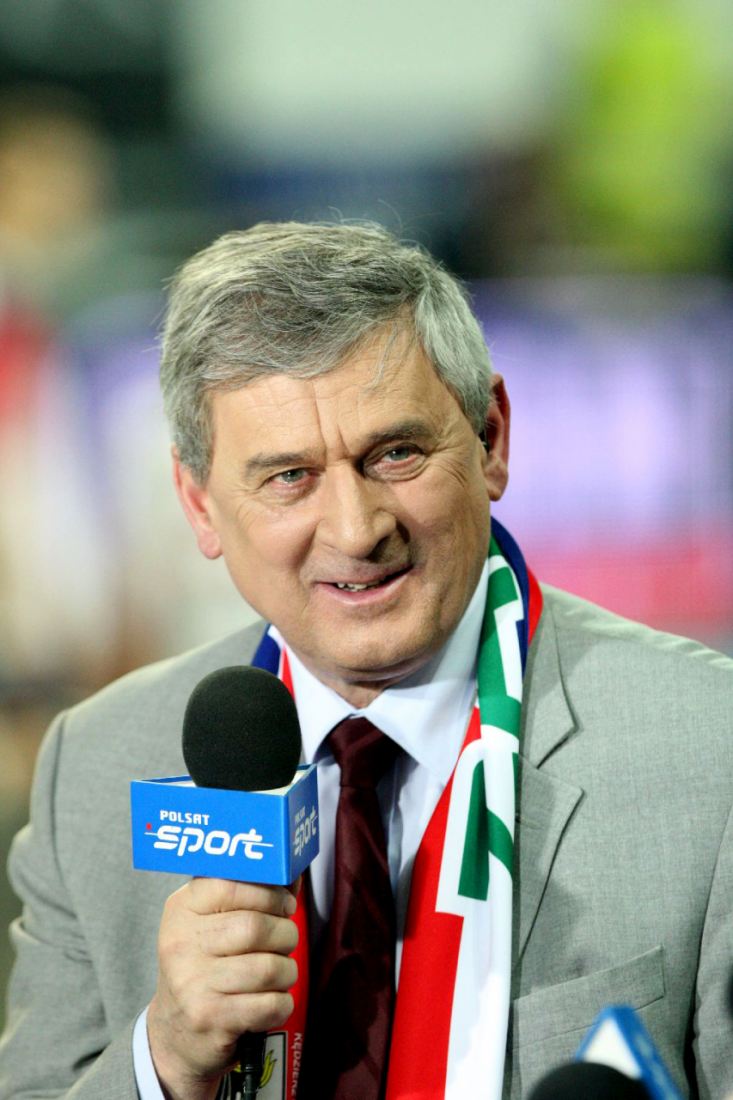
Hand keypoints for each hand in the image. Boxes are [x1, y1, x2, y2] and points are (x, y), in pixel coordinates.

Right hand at [147, 877, 299, 1099]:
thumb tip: (294, 871)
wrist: (175, 1033)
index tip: (284, 906)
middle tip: (285, 942)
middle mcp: (181, 943)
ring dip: (287, 972)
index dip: (271, 894)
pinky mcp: (209, 1018)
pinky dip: (282, 1003)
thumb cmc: (206, 966)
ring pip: (268, 968)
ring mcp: (192, 983)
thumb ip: (253, 894)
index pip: (232, 885)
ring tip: (278, 974)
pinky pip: (270, 1004)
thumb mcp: (214, 922)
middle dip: (286, 935)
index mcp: (181, 908)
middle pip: (256, 927)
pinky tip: (270, 1002)